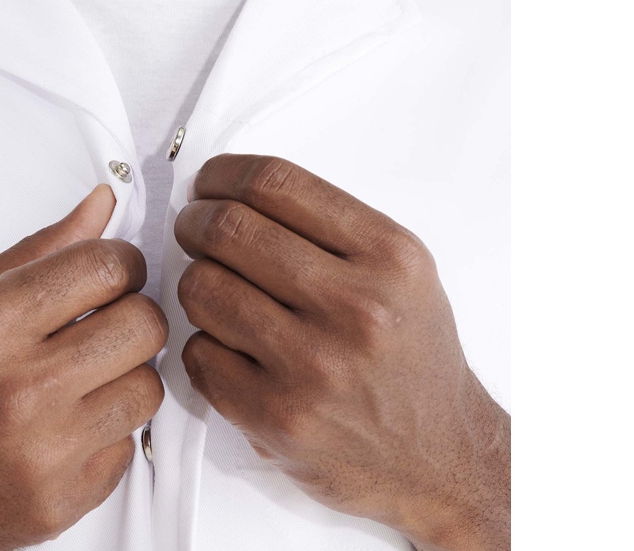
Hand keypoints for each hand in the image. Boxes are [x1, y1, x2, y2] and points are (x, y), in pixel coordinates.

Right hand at [0, 184, 167, 550]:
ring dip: (124, 370)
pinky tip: (65, 421)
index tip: (112, 267)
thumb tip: (98, 208)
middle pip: (142, 325)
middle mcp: (17, 394)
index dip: (119, 259)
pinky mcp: (56, 505)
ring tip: (83, 370)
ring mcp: (41, 456)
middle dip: (131, 309)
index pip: (103, 268)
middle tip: (104, 315)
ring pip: (147, 387)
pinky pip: (127, 446)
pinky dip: (105, 428)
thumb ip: (31, 254)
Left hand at [173, 154, 509, 550]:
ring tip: (215, 292)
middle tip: (193, 229)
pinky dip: (202, 343)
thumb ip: (328, 229)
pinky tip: (229, 347)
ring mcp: (314, 366)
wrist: (441, 457)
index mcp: (389, 257)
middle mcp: (356, 308)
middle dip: (194, 221)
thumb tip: (231, 192)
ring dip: (195, 283)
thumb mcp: (401, 274)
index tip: (208, 183)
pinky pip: (197, 352)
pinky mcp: (277, 417)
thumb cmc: (411, 358)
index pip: (275, 184)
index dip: (222, 175)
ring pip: (202, 288)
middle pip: (228, 229)